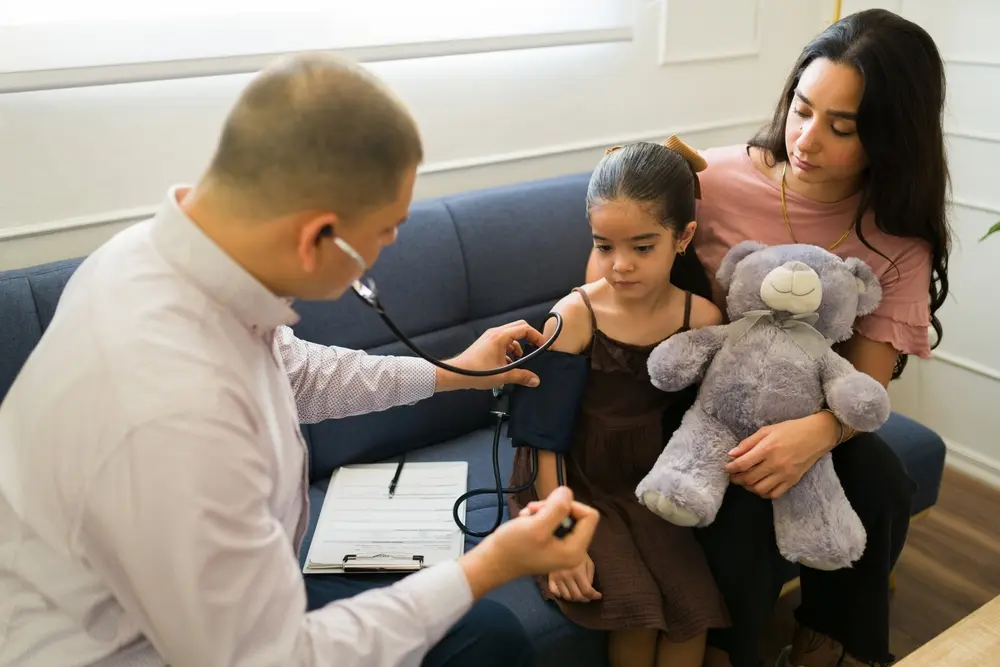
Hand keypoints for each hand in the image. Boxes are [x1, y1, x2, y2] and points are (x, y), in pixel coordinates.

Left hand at [435, 320, 548, 390]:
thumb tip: (535, 380)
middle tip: (536, 348)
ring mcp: (490, 337)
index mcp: (501, 336)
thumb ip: (521, 376)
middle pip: (519, 327)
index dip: (537, 336)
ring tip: (520, 360)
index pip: (524, 328)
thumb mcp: (502, 376)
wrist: (456, 374)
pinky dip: (510, 348)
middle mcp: (496, 333)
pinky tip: (509, 363)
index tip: (543, 346)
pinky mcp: (486, 343)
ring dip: (519, 345)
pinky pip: (503, 341)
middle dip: (529, 337)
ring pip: (511, 335)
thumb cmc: (476, 373)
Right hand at [458, 487, 599, 598]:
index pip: (590, 516)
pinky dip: (539, 516)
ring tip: (527, 515)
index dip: (571, 505)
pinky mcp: (550, 543)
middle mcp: (572, 550)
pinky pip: (552, 521)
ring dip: (544, 510)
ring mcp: (561, 547)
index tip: (549, 506)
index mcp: (575, 550)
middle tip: (534, 511)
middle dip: (554, 507)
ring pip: (562, 515)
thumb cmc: (513, 547)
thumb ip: (557, 508)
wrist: (491, 562)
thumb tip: (568, 492)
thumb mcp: (537, 525)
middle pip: (576, 514)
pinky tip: (525, 520)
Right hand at [547, 555, 600, 602]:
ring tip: (579, 595)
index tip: (598, 596)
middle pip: (577, 595)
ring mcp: (556, 577)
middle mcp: (566, 576)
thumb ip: (590, 577)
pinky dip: (561, 594)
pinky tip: (566, 591)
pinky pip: (554, 592)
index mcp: (577, 571)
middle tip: (589, 597)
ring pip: (566, 596)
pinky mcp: (550, 577)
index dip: (594, 595)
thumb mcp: (589, 563)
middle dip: (585, 598)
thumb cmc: (579, 554)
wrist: (563, 544)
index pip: (586, 590)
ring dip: (574, 598)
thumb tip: (589, 590)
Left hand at [724, 412, 839, 498]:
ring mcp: (785, 474)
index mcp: (767, 448)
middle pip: (749, 479)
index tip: (727, 468)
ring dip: (749, 488)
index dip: (731, 468)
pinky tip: (760, 486)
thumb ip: (748, 443)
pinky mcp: (793, 481)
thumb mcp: (767, 430)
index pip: (743, 464)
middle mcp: (775, 463)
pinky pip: (774, 494)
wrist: (816, 435)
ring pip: (760, 489)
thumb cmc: (790, 430)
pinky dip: (764, 493)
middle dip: (737, 479)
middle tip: (734, 476)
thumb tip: (731, 454)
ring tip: (746, 482)